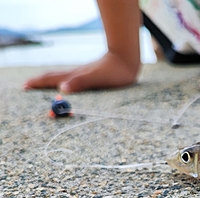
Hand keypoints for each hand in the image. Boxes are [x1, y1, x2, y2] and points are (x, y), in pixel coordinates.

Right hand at [24, 52, 139, 92]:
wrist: (127, 60)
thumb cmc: (115, 71)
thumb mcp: (97, 78)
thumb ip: (80, 82)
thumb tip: (62, 88)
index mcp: (74, 76)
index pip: (51, 79)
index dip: (38, 83)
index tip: (25, 86)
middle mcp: (76, 75)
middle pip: (53, 77)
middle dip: (39, 82)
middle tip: (26, 85)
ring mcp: (82, 75)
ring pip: (61, 78)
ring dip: (49, 82)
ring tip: (41, 84)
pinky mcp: (90, 77)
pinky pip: (71, 80)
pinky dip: (62, 83)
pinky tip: (66, 84)